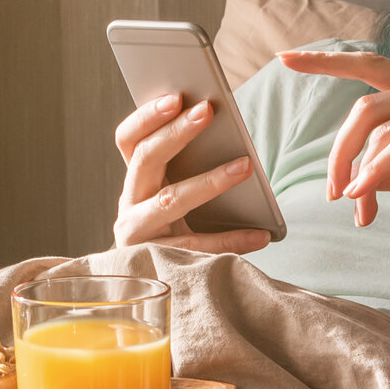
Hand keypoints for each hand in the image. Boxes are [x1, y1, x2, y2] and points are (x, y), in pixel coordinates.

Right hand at [112, 93, 272, 252]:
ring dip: (209, 180)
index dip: (147, 117)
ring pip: (170, 199)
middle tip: (208, 111)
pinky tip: (261, 233)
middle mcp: (129, 205)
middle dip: (175, 133)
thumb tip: (219, 125)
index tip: (176, 96)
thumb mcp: (178, 195)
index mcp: (134, 181)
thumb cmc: (181, 231)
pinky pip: (197, 246)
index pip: (128, 139)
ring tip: (246, 165)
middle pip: (145, 160)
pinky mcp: (156, 263)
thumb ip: (189, 165)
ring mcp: (138, 236)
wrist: (167, 293)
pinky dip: (231, 239)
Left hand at [274, 49, 389, 224]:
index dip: (327, 62)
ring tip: (353, 205)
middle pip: (363, 110)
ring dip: (356, 172)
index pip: (371, 65)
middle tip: (330, 193)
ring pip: (379, 130)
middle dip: (337, 152)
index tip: (286, 58)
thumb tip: (360, 181)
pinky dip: (376, 170)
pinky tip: (363, 195)